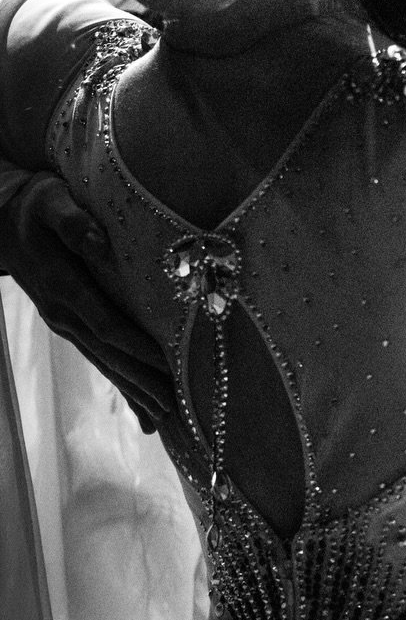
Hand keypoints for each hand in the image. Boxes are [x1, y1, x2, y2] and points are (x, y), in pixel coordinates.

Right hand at [0, 172, 175, 430]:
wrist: (2, 219)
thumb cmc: (35, 206)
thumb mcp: (51, 202)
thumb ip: (74, 222)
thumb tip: (99, 243)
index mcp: (62, 287)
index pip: (106, 324)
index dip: (136, 347)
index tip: (166, 367)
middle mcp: (62, 313)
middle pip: (108, 354)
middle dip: (140, 381)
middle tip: (174, 408)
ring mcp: (63, 322)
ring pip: (103, 362)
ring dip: (132, 390)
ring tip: (162, 418)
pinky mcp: (68, 323)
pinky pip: (97, 357)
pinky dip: (120, 382)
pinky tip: (141, 408)